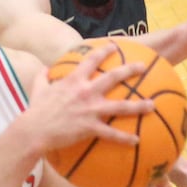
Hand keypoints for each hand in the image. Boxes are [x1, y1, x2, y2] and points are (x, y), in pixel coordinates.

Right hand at [26, 43, 153, 150]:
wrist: (33, 130)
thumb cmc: (35, 111)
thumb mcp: (38, 89)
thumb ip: (43, 77)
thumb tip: (44, 69)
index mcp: (74, 81)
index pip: (92, 60)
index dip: (104, 51)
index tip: (114, 46)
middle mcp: (86, 92)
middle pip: (113, 78)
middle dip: (130, 70)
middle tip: (143, 66)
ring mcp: (90, 110)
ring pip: (120, 106)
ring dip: (138, 106)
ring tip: (152, 105)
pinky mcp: (90, 127)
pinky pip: (111, 134)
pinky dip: (124, 138)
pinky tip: (136, 140)